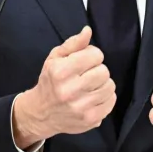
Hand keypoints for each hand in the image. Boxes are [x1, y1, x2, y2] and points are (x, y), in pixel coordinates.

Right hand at [13, 26, 116, 146]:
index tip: (84, 61)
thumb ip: (73, 44)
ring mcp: (81, 108)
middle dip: (97, 70)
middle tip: (87, 74)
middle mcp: (70, 91)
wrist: (41, 114)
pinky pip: (111, 102)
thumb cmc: (50, 81)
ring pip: (110, 86)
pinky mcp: (90, 120)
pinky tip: (93, 97)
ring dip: (102, 84)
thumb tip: (88, 31)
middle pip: (104, 71)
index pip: (95, 55)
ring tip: (90, 86)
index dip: (91, 55)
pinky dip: (105, 97)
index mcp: (61, 72)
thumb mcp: (55, 58)